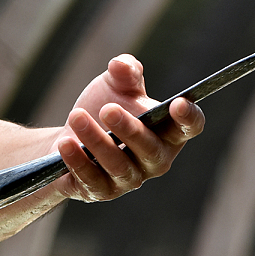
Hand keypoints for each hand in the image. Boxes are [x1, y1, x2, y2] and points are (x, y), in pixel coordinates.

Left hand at [56, 55, 203, 202]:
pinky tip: (65, 143)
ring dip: (96, 141)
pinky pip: (92, 179)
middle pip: (150, 149)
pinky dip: (77, 161)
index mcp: (168, 133)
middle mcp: (155, 160)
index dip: (188, 118)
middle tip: (107, 109)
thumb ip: (124, 73)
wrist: (68, 138)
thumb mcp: (114, 86)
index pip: (189, 128)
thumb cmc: (102, 109)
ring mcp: (130, 179)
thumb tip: (120, 64)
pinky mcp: (101, 191)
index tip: (178, 103)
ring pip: (118, 164)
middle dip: (129, 129)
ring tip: (76, 116)